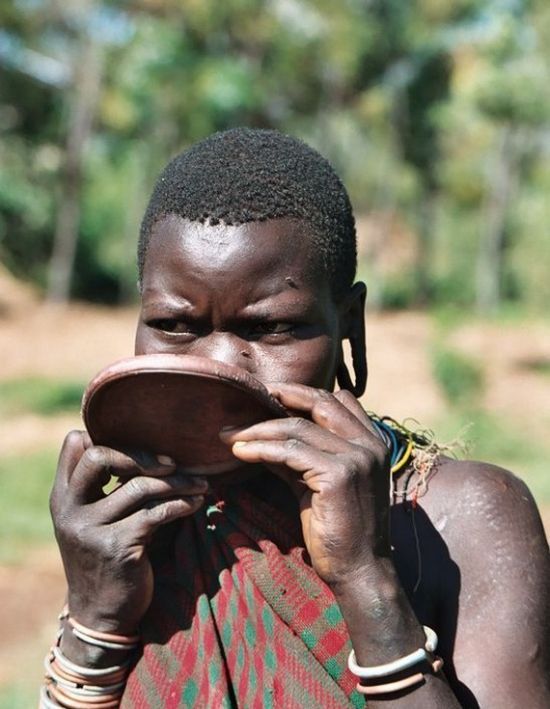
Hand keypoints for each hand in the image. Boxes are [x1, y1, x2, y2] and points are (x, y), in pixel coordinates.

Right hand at [50, 431, 207, 633]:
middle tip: (172, 464)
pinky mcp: (117, 547)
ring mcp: (91, 529)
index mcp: (62, 497)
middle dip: (142, 455)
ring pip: (139, 486)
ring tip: (200, 484)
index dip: (109, 438)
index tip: (143, 451)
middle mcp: (70, 510)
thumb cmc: (104, 556)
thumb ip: (100, 486)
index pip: (75, 445)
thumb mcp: (90, 520)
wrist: (100, 614)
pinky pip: (157, 513)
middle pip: (101, 456)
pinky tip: (196, 503)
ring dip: (178, 482)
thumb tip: (140, 445)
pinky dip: (182, 503)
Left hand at [220, 384, 390, 585]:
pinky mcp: (339, 474)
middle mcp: (369, 444)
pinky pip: (290, 451)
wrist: (359, 570)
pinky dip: (261, 449)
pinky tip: (240, 452)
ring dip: (258, 429)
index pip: (337, 400)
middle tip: (247, 398)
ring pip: (298, 427)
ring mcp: (357, 457)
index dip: (302, 393)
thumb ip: (301, 456)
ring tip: (230, 434)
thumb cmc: (339, 529)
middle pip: (319, 403)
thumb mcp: (320, 483)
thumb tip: (264, 438)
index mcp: (372, 442)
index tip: (270, 395)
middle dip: (281, 396)